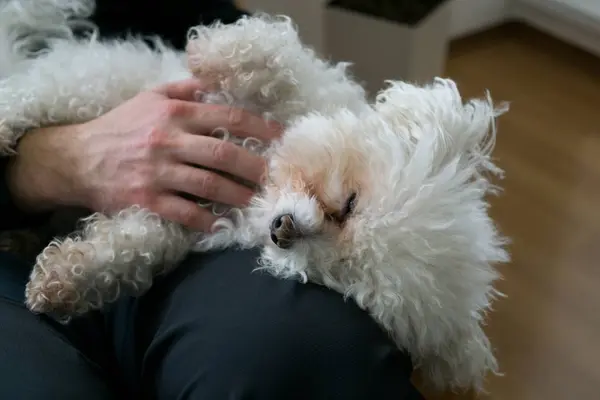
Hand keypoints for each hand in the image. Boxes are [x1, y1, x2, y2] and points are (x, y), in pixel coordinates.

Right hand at [7, 78, 280, 231]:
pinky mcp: (145, 199)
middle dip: (256, 166)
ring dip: (238, 195)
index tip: (282, 138)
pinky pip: (183, 212)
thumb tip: (216, 85)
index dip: (260, 128)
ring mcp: (157, 172)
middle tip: (277, 176)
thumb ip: (184, 90)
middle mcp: (168, 140)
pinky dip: (205, 220)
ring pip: (208, 185)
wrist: (76, 159)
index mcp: (174, 113)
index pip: (228, 117)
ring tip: (257, 202)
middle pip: (224, 153)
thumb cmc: (119, 127)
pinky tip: (221, 225)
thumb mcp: (149, 98)